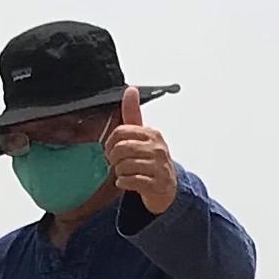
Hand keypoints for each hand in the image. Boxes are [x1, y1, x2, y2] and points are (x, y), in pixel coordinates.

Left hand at [105, 86, 177, 216]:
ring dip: (119, 172)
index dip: (109, 142)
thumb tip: (130, 89)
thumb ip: (133, 114)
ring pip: (125, 165)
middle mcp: (157, 149)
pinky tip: (125, 182)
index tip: (110, 150)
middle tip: (116, 163)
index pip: (120, 132)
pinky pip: (131, 181)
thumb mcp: (143, 136)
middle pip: (120, 149)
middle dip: (113, 159)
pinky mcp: (157, 184)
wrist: (168, 188)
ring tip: (124, 173)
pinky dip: (123, 183)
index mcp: (152, 134)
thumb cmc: (152, 160)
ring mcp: (159, 167)